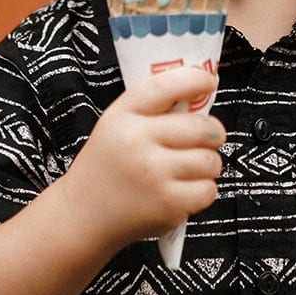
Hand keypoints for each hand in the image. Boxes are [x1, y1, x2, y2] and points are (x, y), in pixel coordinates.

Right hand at [60, 65, 225, 252]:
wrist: (82, 215)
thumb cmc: (106, 166)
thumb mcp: (116, 123)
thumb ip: (152, 108)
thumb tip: (199, 93)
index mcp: (123, 115)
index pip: (168, 86)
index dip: (196, 79)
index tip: (208, 81)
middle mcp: (137, 141)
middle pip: (201, 127)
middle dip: (213, 132)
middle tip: (208, 137)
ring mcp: (153, 174)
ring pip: (210, 160)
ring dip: (209, 164)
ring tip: (190, 167)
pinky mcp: (167, 204)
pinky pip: (208, 190)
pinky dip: (203, 190)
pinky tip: (185, 188)